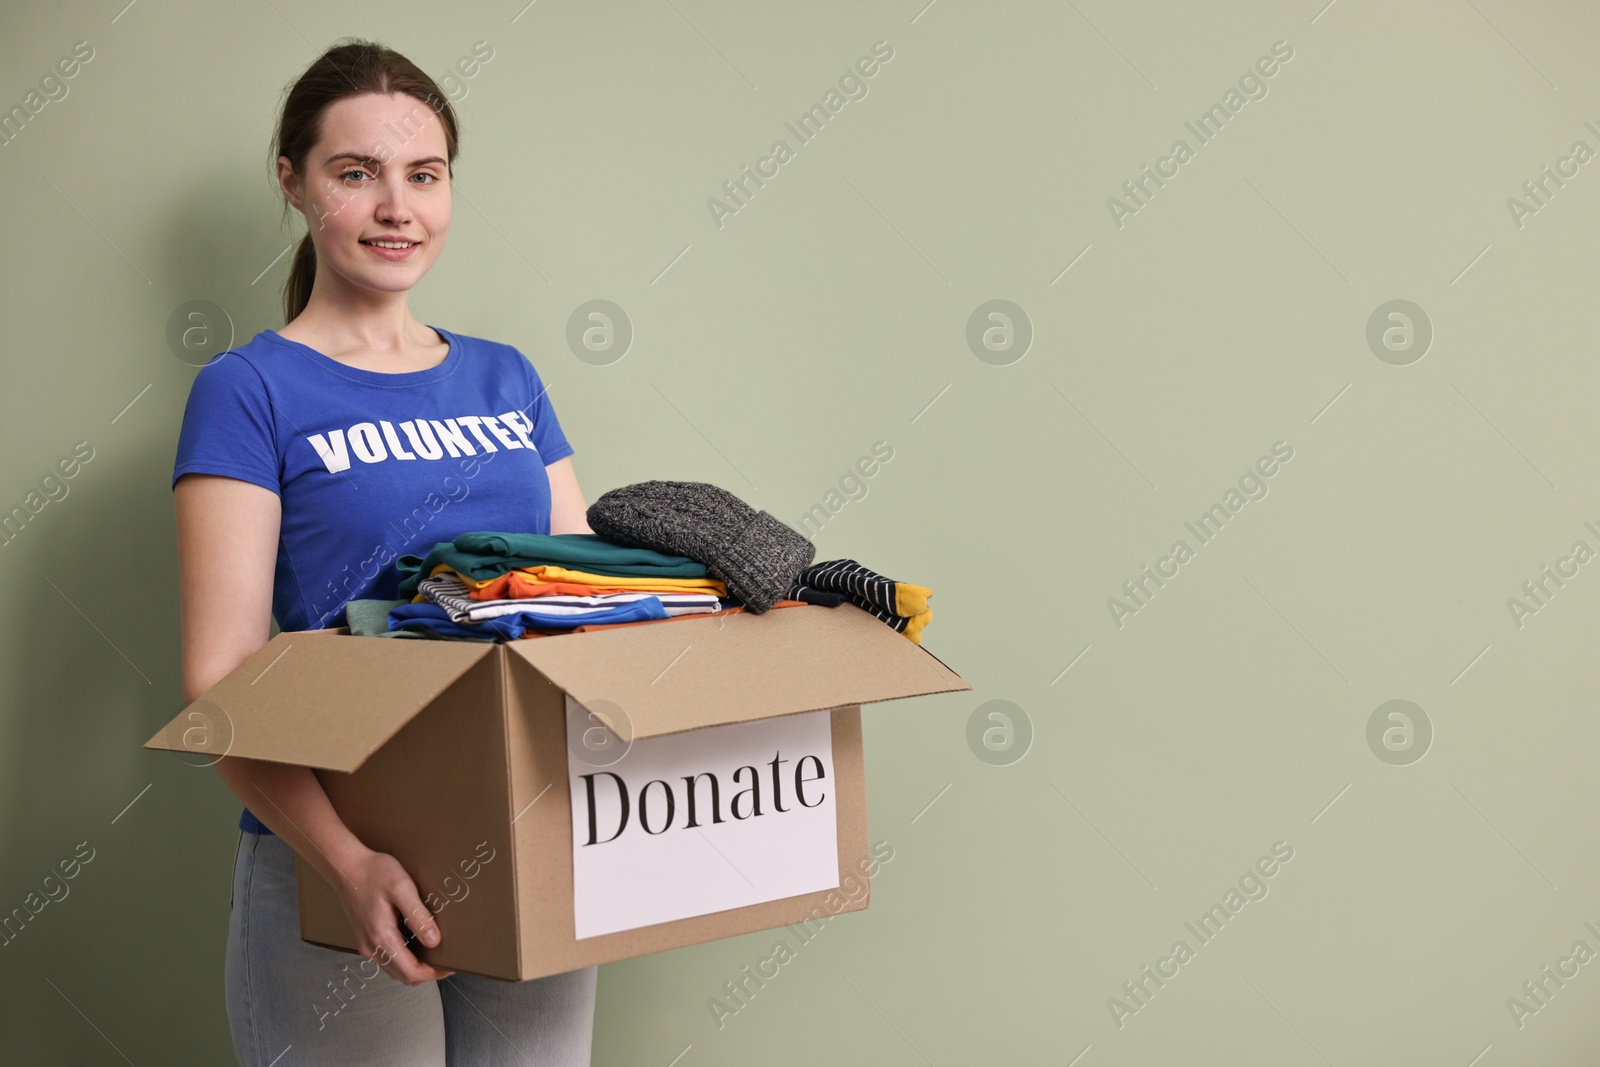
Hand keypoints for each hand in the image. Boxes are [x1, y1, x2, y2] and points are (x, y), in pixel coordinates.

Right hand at [334, 847, 454, 985]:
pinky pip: (387, 959)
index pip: (410, 972)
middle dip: (427, 973)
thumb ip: (418, 916)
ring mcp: (367, 944)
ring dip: (415, 968)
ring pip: (395, 970)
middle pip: (403, 976)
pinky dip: (404, 960)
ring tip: (435, 954)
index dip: (433, 973)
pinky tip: (416, 945)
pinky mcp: (366, 938)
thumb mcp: (402, 888)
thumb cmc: (373, 872)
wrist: (346, 866)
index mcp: (381, 937)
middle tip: (446, 961)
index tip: (449, 965)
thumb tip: (434, 941)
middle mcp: (371, 947)